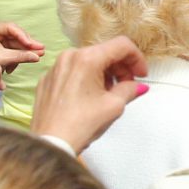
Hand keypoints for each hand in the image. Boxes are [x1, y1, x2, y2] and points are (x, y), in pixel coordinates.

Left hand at [0, 21, 45, 59]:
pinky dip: (21, 55)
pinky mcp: (3, 46)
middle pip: (16, 35)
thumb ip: (19, 56)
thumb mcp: (2, 59)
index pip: (10, 28)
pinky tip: (27, 59)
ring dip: (26, 51)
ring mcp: (0, 38)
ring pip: (18, 42)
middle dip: (28, 44)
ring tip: (38, 56)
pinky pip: (16, 48)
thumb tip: (37, 56)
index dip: (23, 36)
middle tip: (41, 50)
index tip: (33, 45)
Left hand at [27, 36, 151, 152]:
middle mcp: (68, 57)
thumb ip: (130, 89)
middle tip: (128, 86)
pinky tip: (89, 98)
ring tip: (108, 94)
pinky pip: (72, 71)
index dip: (137, 58)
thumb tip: (137, 86)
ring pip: (87, 61)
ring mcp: (55, 68)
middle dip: (120, 68)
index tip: (140, 74)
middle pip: (104, 52)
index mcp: (87, 59)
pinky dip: (85, 79)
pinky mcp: (47, 80)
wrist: (50, 143)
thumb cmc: (78, 125)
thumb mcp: (114, 106)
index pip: (121, 45)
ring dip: (103, 73)